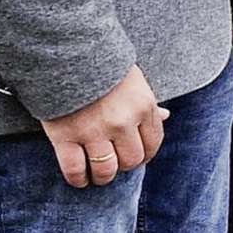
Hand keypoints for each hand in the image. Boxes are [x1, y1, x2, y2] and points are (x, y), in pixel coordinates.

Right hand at [42, 66, 167, 188]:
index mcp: (143, 107)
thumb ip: (147, 103)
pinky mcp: (65, 137)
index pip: (152, 143)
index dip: (144, 155)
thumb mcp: (133, 81)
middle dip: (123, 166)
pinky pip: (75, 170)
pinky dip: (78, 179)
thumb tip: (166, 116)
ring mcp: (94, 131)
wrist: (65, 53)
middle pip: (131, 161)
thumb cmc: (102, 66)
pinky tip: (79, 178)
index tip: (134, 157)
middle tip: (114, 164)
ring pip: (106, 170)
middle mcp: (122, 122)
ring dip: (102, 177)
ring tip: (96, 175)